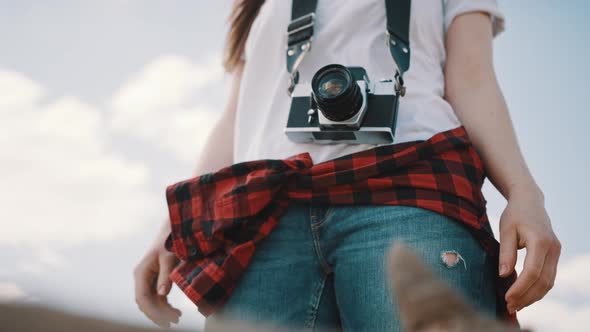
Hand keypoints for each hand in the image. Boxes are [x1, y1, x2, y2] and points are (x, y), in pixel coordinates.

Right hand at [133, 221, 181, 327]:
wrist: (173, 230)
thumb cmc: (171, 242)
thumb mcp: (170, 258)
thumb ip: (166, 275)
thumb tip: (162, 294)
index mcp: (141, 272)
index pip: (143, 298)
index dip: (153, 311)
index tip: (166, 320)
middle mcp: (142, 277)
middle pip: (145, 302)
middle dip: (158, 314)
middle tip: (174, 321)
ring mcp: (147, 279)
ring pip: (151, 301)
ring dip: (162, 311)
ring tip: (177, 318)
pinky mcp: (155, 279)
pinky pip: (157, 297)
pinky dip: (165, 305)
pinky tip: (175, 311)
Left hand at [498, 186, 560, 313]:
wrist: (529, 201)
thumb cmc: (514, 215)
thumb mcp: (505, 230)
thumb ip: (505, 253)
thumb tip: (504, 276)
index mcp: (540, 241)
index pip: (532, 271)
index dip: (520, 288)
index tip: (506, 298)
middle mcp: (553, 248)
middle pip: (543, 281)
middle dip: (526, 297)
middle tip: (509, 307)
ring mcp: (557, 252)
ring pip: (549, 282)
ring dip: (533, 296)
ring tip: (515, 305)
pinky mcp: (555, 255)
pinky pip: (549, 277)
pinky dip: (537, 289)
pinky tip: (524, 296)